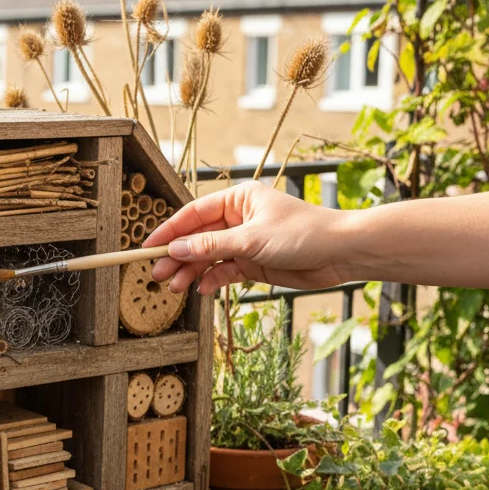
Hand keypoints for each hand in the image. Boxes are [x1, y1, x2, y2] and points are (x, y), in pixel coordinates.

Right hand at [144, 182, 349, 293]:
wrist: (341, 254)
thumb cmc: (303, 234)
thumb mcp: (251, 239)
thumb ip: (211, 246)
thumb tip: (176, 250)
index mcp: (238, 200)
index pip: (193, 214)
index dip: (169, 231)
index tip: (148, 247)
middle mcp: (238, 219)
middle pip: (197, 238)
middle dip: (177, 256)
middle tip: (157, 274)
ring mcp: (245, 242)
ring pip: (208, 257)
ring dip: (191, 271)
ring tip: (174, 287)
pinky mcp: (254, 263)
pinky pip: (224, 271)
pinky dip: (211, 280)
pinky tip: (200, 290)